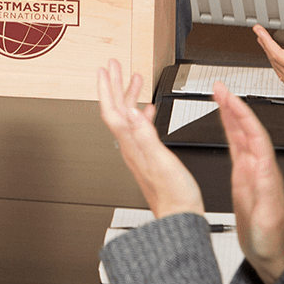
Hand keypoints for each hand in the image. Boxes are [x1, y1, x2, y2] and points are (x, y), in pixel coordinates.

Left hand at [97, 59, 203, 218]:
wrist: (179, 217)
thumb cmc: (174, 195)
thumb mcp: (161, 160)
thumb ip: (145, 135)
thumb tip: (132, 111)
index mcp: (132, 145)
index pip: (112, 111)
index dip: (107, 89)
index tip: (104, 69)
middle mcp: (132, 147)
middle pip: (118, 110)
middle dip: (116, 86)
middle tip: (115, 66)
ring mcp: (139, 152)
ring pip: (129, 117)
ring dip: (130, 96)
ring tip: (134, 79)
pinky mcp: (150, 157)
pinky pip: (141, 129)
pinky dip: (143, 114)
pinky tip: (149, 111)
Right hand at [214, 82, 283, 283]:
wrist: (273, 254)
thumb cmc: (272, 240)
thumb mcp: (267, 217)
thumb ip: (265, 192)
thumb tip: (260, 165)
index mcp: (266, 174)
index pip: (255, 136)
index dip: (243, 116)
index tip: (231, 99)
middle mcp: (261, 168)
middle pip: (248, 129)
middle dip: (234, 106)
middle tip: (220, 87)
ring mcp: (252, 171)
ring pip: (241, 135)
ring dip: (231, 113)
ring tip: (219, 94)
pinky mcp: (244, 177)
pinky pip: (235, 147)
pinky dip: (228, 130)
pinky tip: (224, 120)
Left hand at [253, 26, 283, 127]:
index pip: (277, 53)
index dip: (266, 40)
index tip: (258, 29)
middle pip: (274, 60)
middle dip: (265, 45)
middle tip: (259, 34)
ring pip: (277, 69)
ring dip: (270, 56)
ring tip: (266, 47)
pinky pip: (283, 78)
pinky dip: (277, 68)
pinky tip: (280, 68)